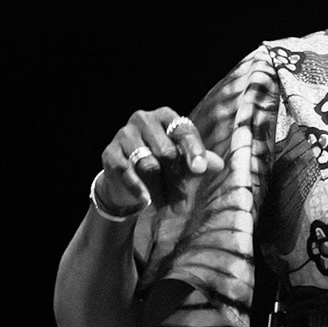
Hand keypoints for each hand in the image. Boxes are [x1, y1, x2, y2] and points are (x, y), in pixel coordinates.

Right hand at [92, 106, 219, 214]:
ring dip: (160, 190)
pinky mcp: (109, 152)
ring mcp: (125, 135)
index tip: (200, 170)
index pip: (183, 131)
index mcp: (167, 117)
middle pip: (166, 152)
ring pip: (147, 164)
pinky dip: (137, 187)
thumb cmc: (163, 163)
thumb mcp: (185, 161)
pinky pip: (125, 170)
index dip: (194, 150)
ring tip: (169, 209)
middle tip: (183, 206)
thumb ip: (201, 161)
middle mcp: (144, 120)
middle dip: (176, 182)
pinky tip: (146, 201)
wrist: (128, 176)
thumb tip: (218, 164)